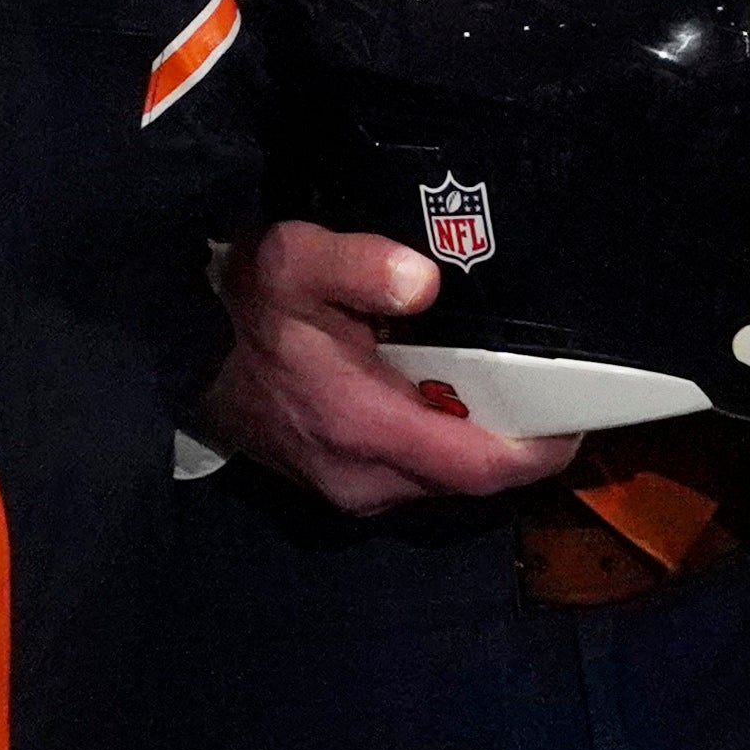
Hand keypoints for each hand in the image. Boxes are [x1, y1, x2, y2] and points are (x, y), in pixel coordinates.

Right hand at [193, 221, 583, 512]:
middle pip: (471, 478)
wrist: (170, 344)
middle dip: (512, 437)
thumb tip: (425, 281)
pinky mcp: (333, 482)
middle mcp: (364, 478)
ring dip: (471, 437)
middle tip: (543, 382)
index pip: (483, 467)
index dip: (542, 446)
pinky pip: (409, 473)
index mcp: (366, 429)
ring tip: (494, 380)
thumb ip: (360, 266)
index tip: (580, 412)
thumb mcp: (292, 261)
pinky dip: (434, 438)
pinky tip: (433, 390)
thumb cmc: (235, 304)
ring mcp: (346, 488)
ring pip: (440, 478)